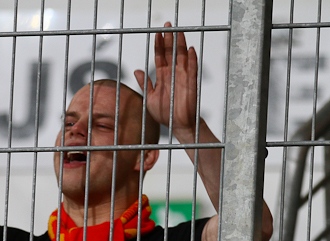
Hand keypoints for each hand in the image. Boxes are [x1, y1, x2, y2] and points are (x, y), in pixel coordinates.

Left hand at [134, 22, 198, 138]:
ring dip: (180, 45)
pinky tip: (191, 50)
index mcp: (162, 76)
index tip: (157, 33)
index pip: (160, 57)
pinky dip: (192, 60)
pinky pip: (192, 70)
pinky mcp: (191, 84)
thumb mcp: (149, 98)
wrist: (177, 125)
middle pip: (171, 53)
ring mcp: (183, 77)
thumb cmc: (164, 113)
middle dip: (169, 39)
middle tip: (168, 25)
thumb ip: (145, 84)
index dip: (158, 45)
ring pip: (182, 57)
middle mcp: (173, 74)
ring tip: (179, 32)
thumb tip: (136, 71)